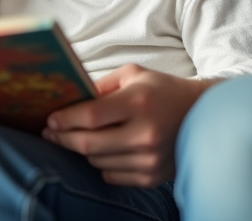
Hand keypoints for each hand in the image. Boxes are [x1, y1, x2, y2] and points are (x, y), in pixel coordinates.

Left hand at [42, 64, 214, 186]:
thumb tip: (69, 100)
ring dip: (83, 150)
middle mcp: (145, 133)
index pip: (90, 116)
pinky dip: (102, 163)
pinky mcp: (152, 177)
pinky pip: (111, 175)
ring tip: (80, 137)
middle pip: (89, 144)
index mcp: (139, 102)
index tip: (50, 118)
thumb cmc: (162, 90)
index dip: (65, 119)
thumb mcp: (133, 75)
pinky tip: (107, 149)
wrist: (201, 114)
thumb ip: (101, 86)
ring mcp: (149, 159)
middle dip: (63, 138)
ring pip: (97, 162)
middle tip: (50, 132)